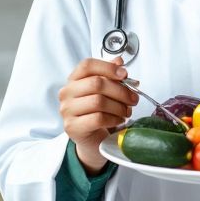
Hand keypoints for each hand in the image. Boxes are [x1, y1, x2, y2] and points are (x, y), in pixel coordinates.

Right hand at [58, 57, 138, 174]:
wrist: (91, 139)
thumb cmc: (98, 112)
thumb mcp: (105, 91)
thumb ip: (111, 75)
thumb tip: (119, 62)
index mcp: (74, 79)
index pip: (87, 65)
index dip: (108, 67)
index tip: (124, 74)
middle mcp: (66, 93)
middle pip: (96, 83)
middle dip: (120, 91)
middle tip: (133, 99)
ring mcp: (67, 110)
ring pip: (98, 101)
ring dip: (119, 107)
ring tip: (126, 111)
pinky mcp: (72, 127)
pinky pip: (98, 119)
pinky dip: (113, 119)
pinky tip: (118, 120)